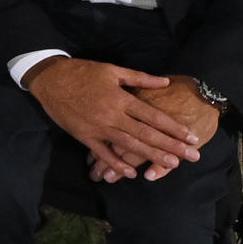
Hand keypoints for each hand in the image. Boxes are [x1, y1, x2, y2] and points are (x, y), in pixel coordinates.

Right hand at [24, 60, 215, 182]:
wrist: (51, 80)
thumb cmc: (83, 72)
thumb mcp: (112, 69)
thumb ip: (139, 78)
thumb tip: (164, 82)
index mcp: (121, 98)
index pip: (154, 116)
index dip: (174, 128)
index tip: (192, 137)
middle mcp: (113, 115)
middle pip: (147, 134)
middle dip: (171, 147)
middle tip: (192, 157)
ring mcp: (99, 128)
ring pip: (129, 145)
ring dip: (151, 156)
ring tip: (171, 165)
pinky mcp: (85, 137)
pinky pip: (103, 153)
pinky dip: (117, 164)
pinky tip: (131, 174)